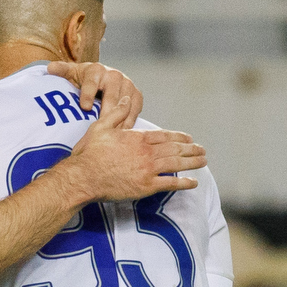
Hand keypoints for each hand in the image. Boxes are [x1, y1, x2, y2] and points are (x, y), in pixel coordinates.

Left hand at [46, 61, 143, 124]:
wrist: (105, 78)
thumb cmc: (84, 79)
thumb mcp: (72, 73)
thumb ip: (61, 71)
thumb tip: (50, 68)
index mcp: (96, 70)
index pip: (91, 82)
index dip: (88, 94)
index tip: (84, 107)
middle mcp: (114, 75)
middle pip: (111, 95)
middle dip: (106, 111)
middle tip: (100, 126)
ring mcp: (127, 84)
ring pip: (125, 103)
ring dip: (118, 119)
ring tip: (111, 133)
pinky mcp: (136, 95)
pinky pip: (135, 109)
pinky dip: (129, 121)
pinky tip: (122, 133)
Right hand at [47, 94, 207, 204]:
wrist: (83, 177)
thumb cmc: (89, 153)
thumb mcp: (101, 126)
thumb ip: (117, 113)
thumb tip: (127, 99)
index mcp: (138, 138)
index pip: (165, 136)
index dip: (179, 137)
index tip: (189, 139)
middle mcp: (147, 153)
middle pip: (175, 149)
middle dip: (191, 149)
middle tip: (202, 150)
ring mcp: (148, 170)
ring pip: (176, 164)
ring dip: (192, 163)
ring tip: (203, 161)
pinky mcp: (146, 187)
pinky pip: (170, 184)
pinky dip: (184, 183)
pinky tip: (193, 182)